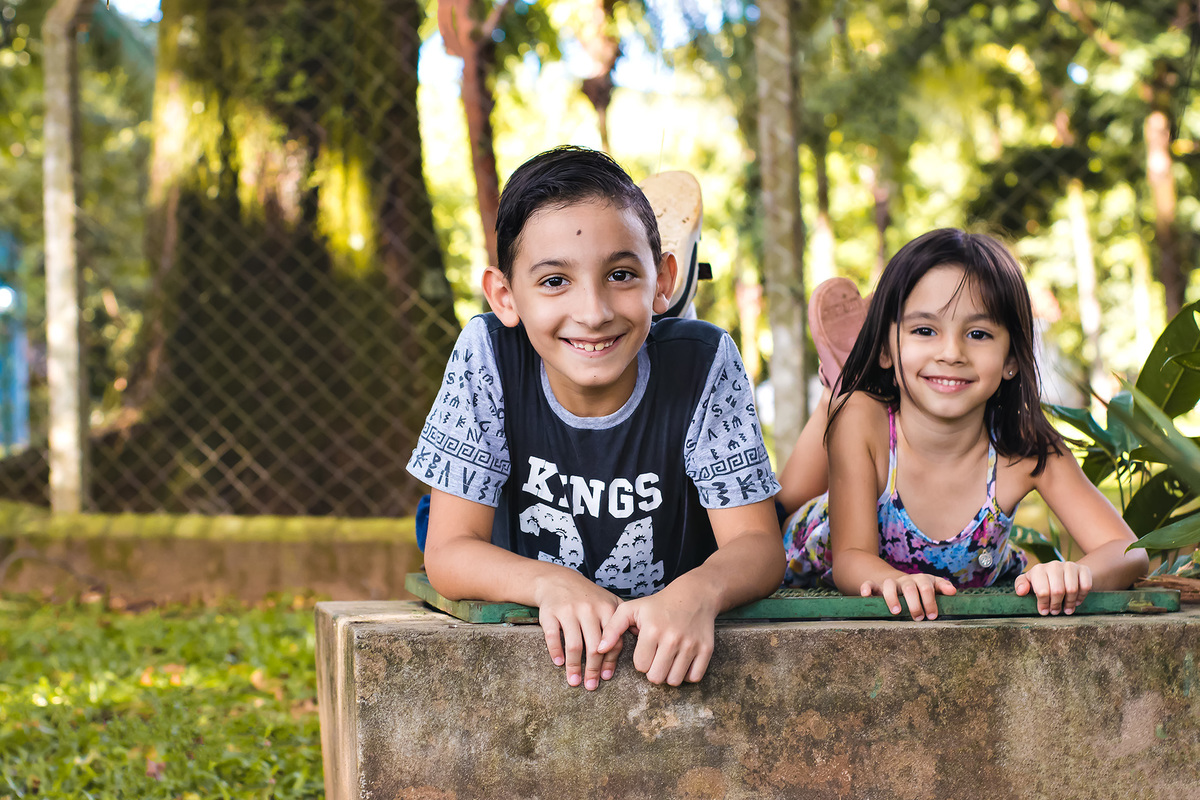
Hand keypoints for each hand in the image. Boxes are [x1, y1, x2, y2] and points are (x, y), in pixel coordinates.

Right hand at [533, 572, 622, 690]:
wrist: (558, 580)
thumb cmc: (588, 597)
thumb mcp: (609, 602)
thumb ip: (623, 621)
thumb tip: (642, 641)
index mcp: (607, 609)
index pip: (613, 641)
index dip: (609, 662)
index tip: (606, 677)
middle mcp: (589, 609)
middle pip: (594, 646)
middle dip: (593, 669)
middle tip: (591, 686)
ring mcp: (569, 611)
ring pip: (574, 645)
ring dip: (574, 667)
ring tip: (575, 682)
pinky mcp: (550, 613)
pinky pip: (553, 637)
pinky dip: (556, 652)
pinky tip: (559, 663)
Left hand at [598, 587, 716, 685]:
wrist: (694, 596)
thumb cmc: (658, 605)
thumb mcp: (631, 609)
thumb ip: (612, 628)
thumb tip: (599, 649)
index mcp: (652, 630)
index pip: (640, 666)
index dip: (641, 660)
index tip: (646, 649)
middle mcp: (672, 639)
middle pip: (656, 678)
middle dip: (653, 671)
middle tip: (656, 657)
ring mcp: (691, 645)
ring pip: (675, 681)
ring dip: (669, 674)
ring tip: (668, 660)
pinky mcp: (706, 650)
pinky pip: (694, 678)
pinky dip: (687, 674)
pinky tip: (682, 662)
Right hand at [860, 573, 956, 620]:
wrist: (896, 581)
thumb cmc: (918, 588)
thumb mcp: (931, 586)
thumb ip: (942, 587)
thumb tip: (953, 592)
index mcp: (920, 580)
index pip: (926, 587)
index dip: (930, 601)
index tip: (932, 616)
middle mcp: (905, 580)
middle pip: (909, 587)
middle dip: (914, 603)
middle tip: (918, 618)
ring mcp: (890, 583)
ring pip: (889, 585)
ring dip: (892, 598)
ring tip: (897, 612)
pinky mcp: (876, 586)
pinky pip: (869, 584)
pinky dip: (866, 588)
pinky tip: (866, 596)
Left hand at [1015, 561, 1092, 614]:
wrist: (1064, 572)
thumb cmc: (1043, 580)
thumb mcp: (1029, 581)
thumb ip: (1020, 585)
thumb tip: (1020, 592)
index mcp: (1038, 569)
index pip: (1042, 591)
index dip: (1044, 604)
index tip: (1044, 611)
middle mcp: (1053, 565)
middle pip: (1058, 591)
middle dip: (1056, 605)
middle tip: (1055, 611)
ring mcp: (1069, 566)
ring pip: (1072, 589)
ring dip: (1070, 603)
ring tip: (1066, 609)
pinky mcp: (1083, 569)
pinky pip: (1085, 586)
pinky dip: (1081, 597)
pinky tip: (1076, 601)